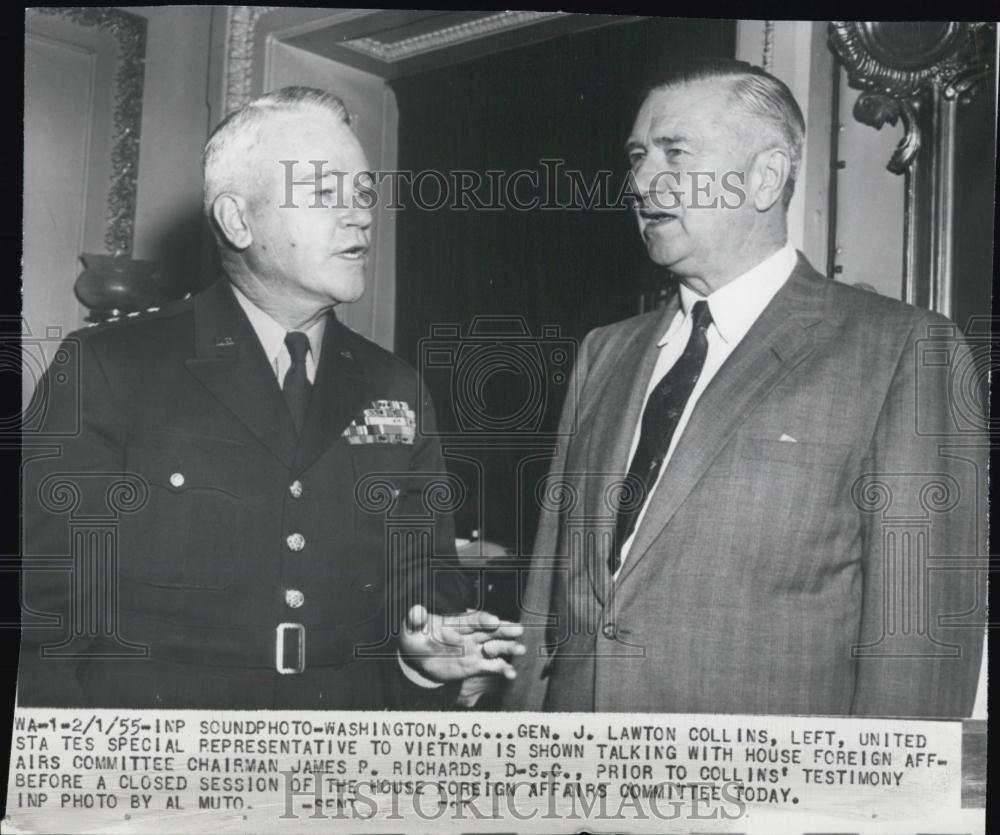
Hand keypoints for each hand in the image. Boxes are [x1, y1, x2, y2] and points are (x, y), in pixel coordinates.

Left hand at [400, 605, 524, 682]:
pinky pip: (492, 667)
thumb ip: (416, 620)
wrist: (417, 659)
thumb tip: (416, 610)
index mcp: (456, 623)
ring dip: (508, 648)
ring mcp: (476, 649)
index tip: (494, 620)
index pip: (472, 619)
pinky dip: (503, 669)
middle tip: (518, 629)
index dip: (483, 619)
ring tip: (521, 650)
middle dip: (504, 630)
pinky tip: (511, 673)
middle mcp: (470, 634)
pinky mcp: (477, 665)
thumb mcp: (412, 628)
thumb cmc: (416, 638)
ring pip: (496, 647)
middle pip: (490, 630)